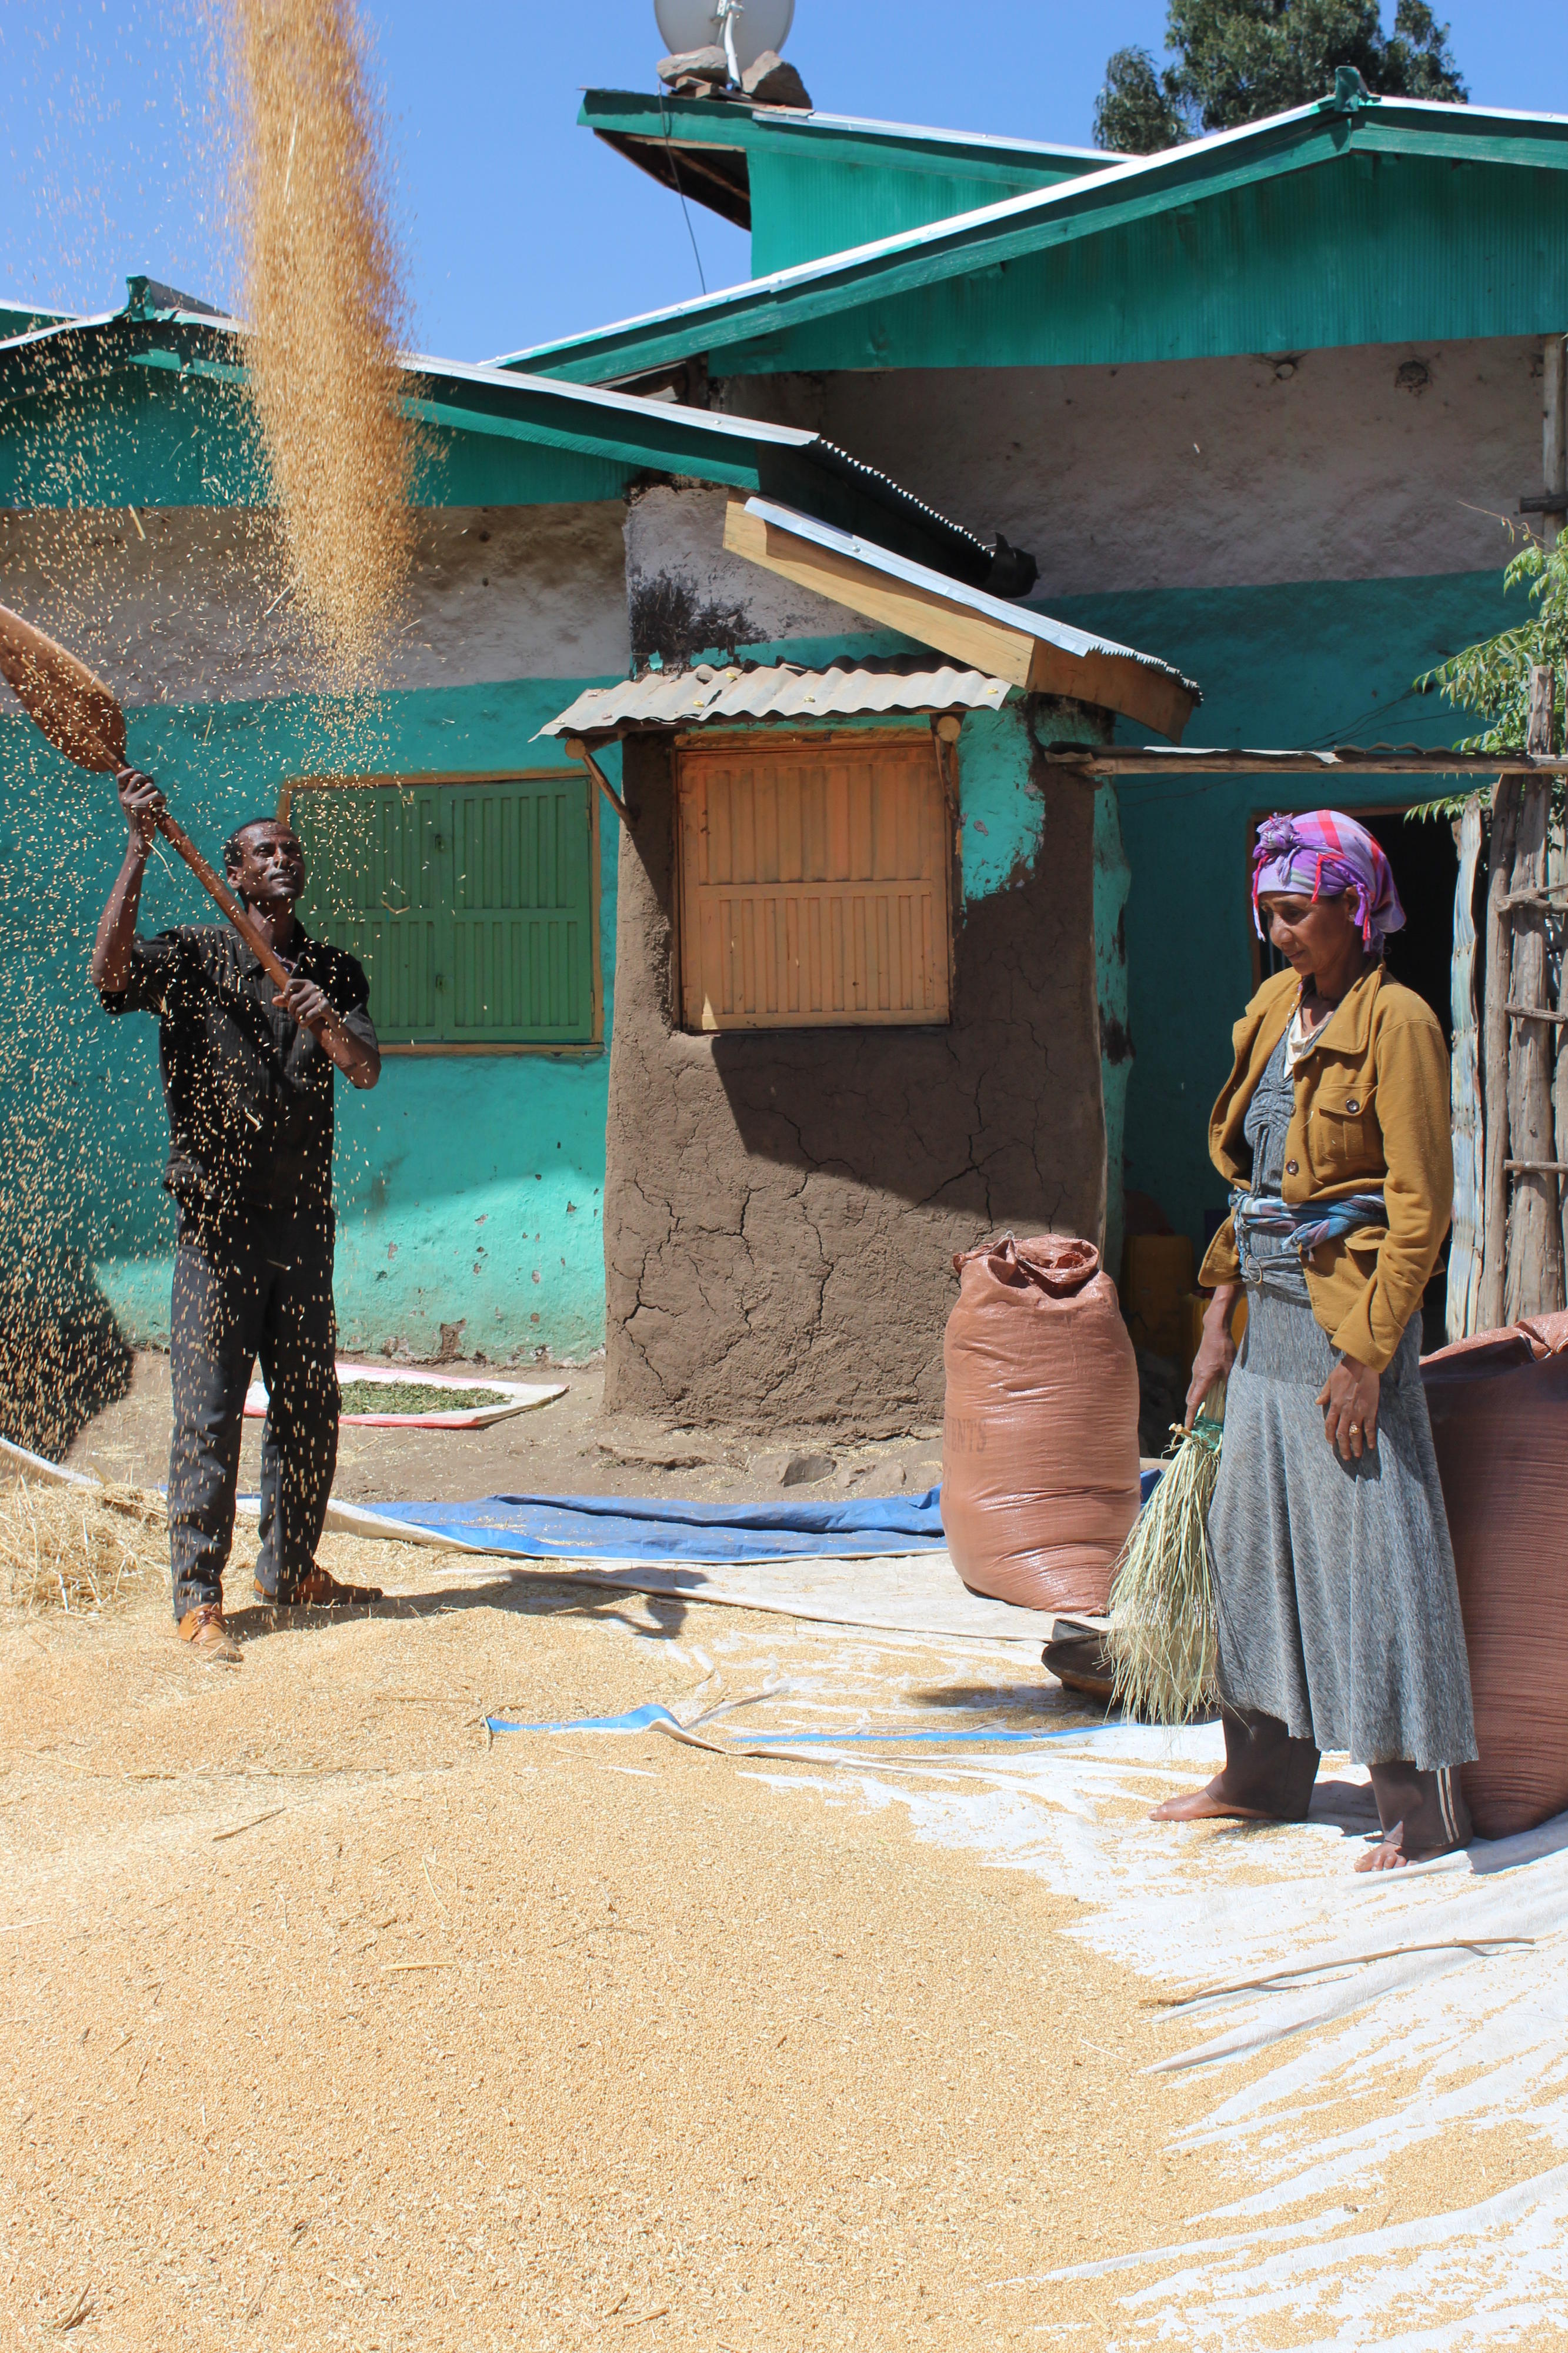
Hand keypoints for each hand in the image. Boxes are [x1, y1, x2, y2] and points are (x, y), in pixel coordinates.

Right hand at [115, 766, 165, 859]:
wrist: (140, 839)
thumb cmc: (141, 822)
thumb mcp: (135, 805)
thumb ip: (136, 791)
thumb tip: (144, 776)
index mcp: (121, 796)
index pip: (121, 776)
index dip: (132, 771)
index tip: (141, 774)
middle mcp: (124, 797)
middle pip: (140, 777)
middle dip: (150, 781)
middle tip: (154, 791)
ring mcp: (132, 801)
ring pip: (151, 786)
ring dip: (158, 793)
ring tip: (158, 804)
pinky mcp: (142, 805)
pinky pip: (157, 795)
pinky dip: (162, 800)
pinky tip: (161, 807)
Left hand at [274, 974, 328, 1028]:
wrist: (331, 1018)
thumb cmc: (312, 1009)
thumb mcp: (299, 1003)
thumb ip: (287, 1001)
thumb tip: (273, 1000)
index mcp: (307, 983)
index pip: (290, 983)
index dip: (286, 993)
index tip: (288, 1002)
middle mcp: (314, 987)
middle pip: (293, 999)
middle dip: (291, 1011)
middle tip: (295, 1016)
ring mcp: (320, 996)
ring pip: (300, 1010)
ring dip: (297, 1019)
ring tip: (300, 1021)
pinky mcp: (325, 1006)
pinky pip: (308, 1016)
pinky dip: (304, 1023)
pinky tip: (304, 1025)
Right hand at [1184, 1285, 1238, 1426]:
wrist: (1215, 1329)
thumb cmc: (1224, 1348)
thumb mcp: (1231, 1369)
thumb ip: (1230, 1385)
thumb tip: (1232, 1400)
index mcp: (1204, 1378)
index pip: (1194, 1402)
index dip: (1191, 1416)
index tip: (1188, 1427)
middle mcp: (1196, 1375)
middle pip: (1191, 1398)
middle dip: (1192, 1411)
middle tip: (1197, 1422)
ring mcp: (1196, 1369)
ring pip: (1193, 1389)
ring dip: (1197, 1400)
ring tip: (1205, 1410)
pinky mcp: (1198, 1364)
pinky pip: (1196, 1382)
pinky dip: (1200, 1390)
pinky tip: (1210, 1391)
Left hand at [1317, 1354, 1380, 1460]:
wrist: (1362, 1364)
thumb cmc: (1345, 1370)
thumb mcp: (1330, 1381)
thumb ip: (1325, 1393)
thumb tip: (1317, 1402)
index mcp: (1335, 1404)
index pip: (1330, 1425)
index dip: (1330, 1436)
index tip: (1332, 1443)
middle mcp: (1345, 1411)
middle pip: (1341, 1434)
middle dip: (1343, 1447)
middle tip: (1345, 1456)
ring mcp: (1358, 1412)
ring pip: (1355, 1434)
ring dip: (1355, 1446)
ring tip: (1356, 1455)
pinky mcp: (1370, 1411)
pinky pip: (1369, 1428)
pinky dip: (1370, 1439)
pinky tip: (1370, 1446)